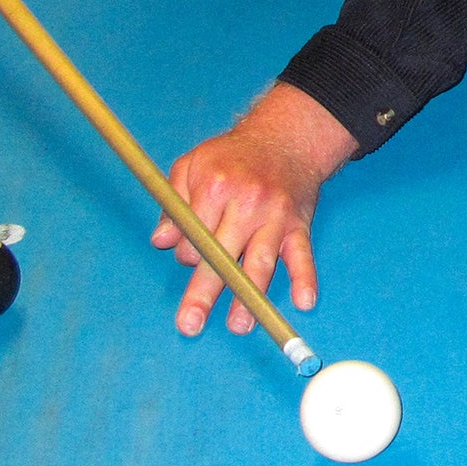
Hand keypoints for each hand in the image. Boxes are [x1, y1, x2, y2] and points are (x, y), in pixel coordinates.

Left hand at [152, 83, 357, 335]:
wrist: (285, 139)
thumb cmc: (232, 156)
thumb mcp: (192, 165)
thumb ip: (173, 202)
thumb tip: (161, 241)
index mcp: (215, 187)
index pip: (194, 237)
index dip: (189, 254)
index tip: (193, 255)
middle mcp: (246, 203)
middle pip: (222, 255)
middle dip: (204, 292)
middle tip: (190, 324)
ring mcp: (275, 216)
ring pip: (261, 262)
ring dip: (250, 298)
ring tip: (238, 326)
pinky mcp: (299, 224)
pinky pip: (303, 255)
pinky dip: (305, 279)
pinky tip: (303, 302)